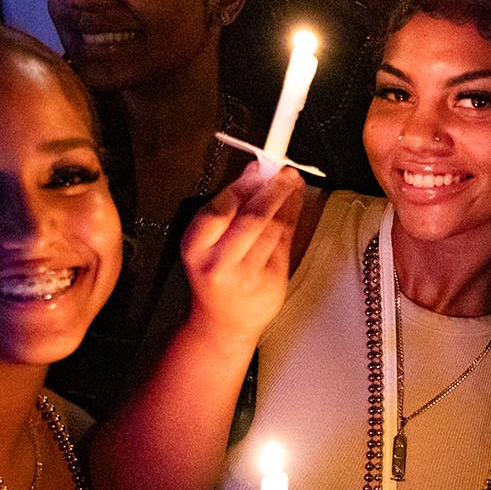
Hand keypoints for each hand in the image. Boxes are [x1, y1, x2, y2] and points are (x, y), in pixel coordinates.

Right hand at [179, 166, 303, 349]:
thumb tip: (254, 171)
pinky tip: (294, 205)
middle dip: (273, 190)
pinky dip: (292, 218)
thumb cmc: (215, 275)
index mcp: (196, 249)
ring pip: (274, 229)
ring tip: (291, 184)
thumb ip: (228, 206)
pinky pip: (286, 243)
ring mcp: (247, 277)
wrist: (224, 321)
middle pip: (253, 218)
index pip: (219, 210)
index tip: (259, 168)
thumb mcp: (207, 242)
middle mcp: (219, 265)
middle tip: (284, 172)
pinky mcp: (271, 283)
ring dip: (287, 201)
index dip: (243, 186)